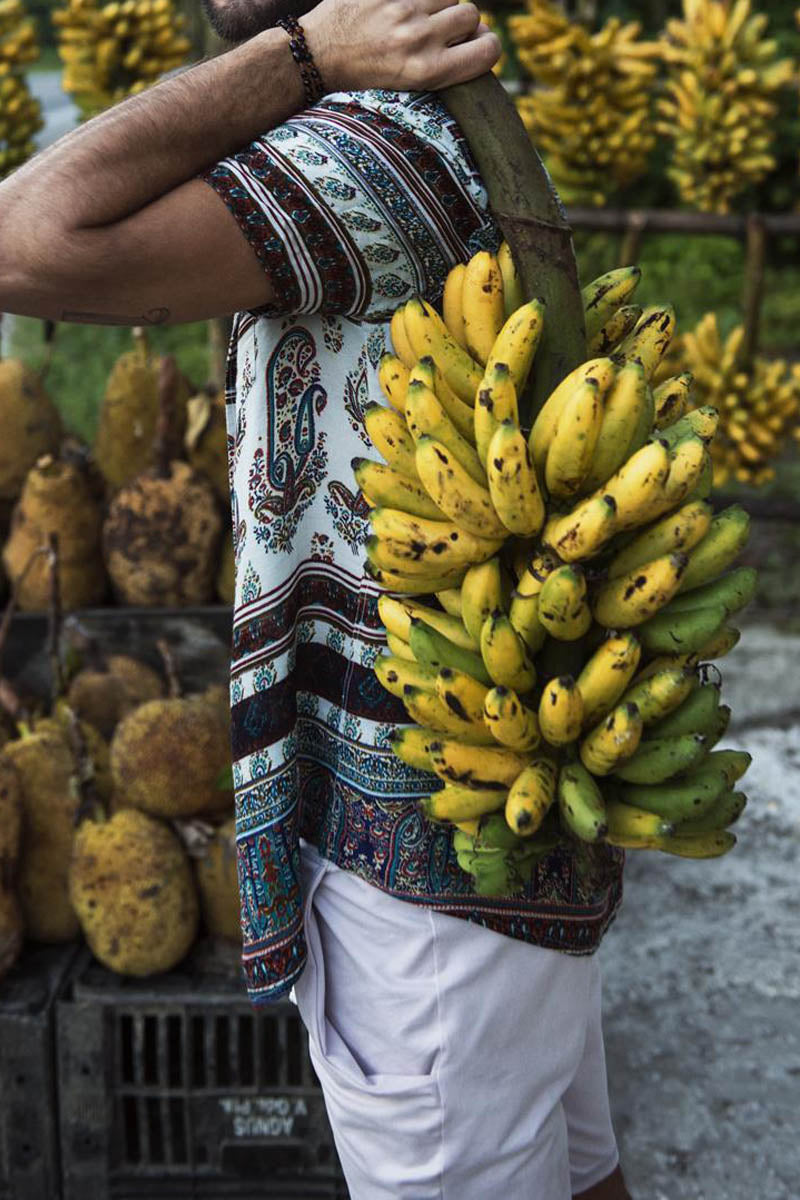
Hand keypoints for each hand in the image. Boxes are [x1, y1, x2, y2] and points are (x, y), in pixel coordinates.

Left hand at [302, 0, 501, 93]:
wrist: (319, 53)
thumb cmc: (368, 74)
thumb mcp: (410, 84)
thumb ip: (447, 64)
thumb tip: (481, 37)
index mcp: (428, 71)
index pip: (488, 51)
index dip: (488, 46)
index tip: (478, 46)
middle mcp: (420, 40)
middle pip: (472, 15)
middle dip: (461, 22)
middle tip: (439, 31)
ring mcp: (403, 9)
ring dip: (440, 3)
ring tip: (417, 16)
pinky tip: (403, 6)